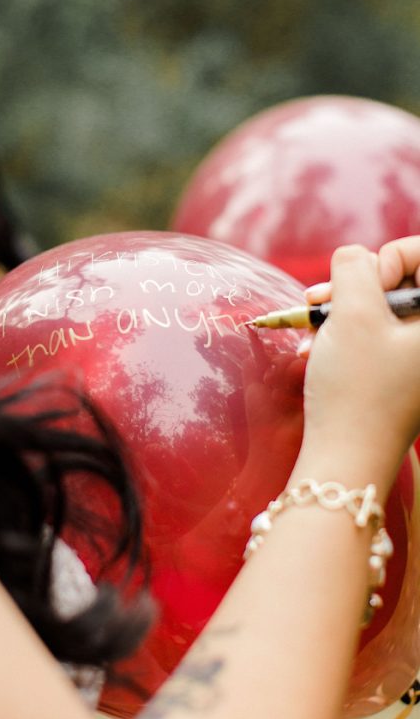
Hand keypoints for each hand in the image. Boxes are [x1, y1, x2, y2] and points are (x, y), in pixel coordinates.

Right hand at [300, 242, 419, 481]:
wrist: (348, 459)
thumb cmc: (357, 389)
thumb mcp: (352, 314)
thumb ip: (353, 266)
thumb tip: (355, 258)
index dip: (389, 258)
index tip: (364, 286)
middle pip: (399, 280)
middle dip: (355, 284)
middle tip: (319, 299)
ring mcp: (415, 357)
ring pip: (380, 307)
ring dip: (341, 309)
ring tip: (309, 327)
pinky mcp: (399, 372)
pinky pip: (374, 334)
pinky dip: (344, 333)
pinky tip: (315, 348)